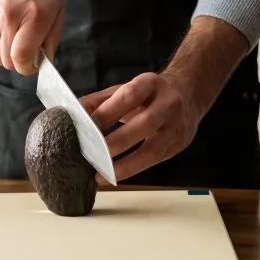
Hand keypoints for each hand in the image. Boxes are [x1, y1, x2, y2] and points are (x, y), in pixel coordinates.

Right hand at [0, 0, 63, 74]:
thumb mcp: (55, 10)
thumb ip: (51, 40)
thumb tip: (43, 62)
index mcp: (34, 14)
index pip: (22, 57)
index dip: (28, 67)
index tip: (33, 64)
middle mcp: (9, 17)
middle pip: (9, 62)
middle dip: (19, 60)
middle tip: (26, 47)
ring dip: (7, 52)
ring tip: (14, 34)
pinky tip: (3, 26)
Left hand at [80, 72, 201, 183]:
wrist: (188, 94)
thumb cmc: (146, 95)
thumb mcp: (124, 90)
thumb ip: (98, 102)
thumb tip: (70, 115)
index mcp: (150, 83)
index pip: (128, 96)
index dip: (107, 113)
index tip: (84, 127)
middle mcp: (169, 103)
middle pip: (144, 124)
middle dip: (116, 141)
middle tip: (90, 154)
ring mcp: (177, 125)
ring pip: (152, 148)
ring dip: (124, 163)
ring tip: (99, 173)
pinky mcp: (178, 144)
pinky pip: (154, 160)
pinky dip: (132, 169)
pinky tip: (113, 176)